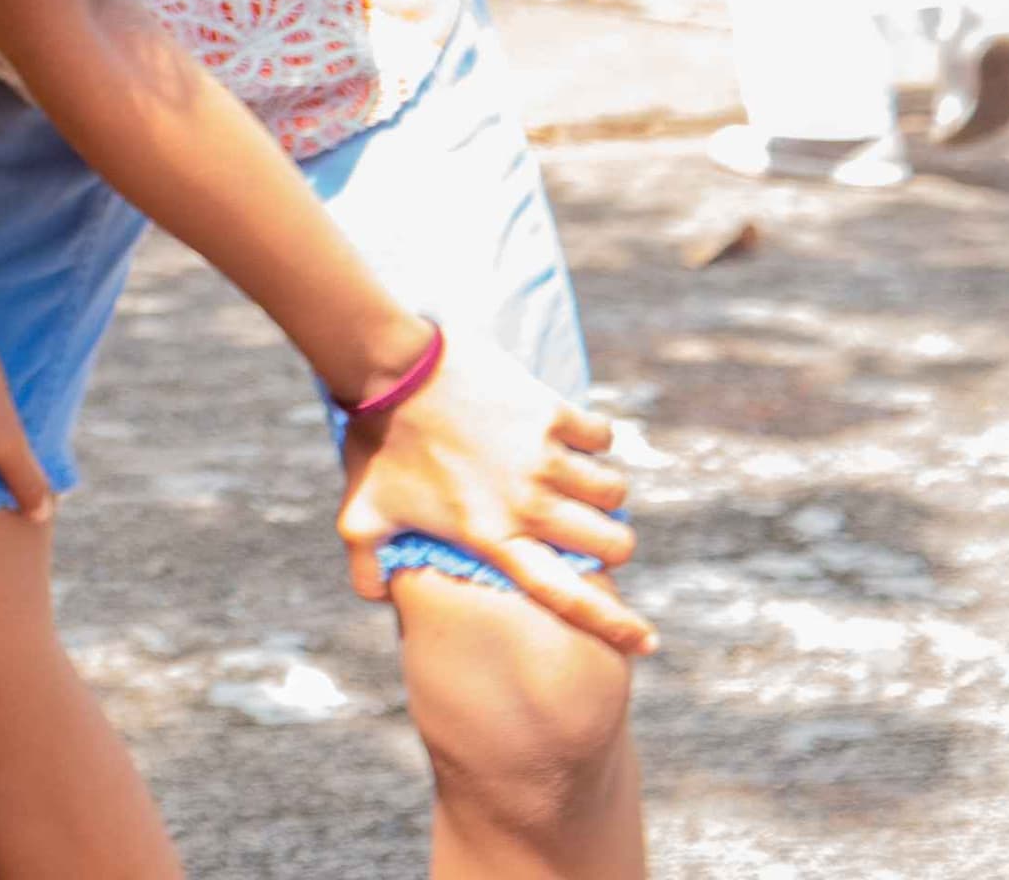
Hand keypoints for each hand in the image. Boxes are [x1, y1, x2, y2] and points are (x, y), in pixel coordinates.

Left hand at [336, 335, 654, 655]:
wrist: (386, 367)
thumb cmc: (374, 444)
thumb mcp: (359, 517)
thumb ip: (367, 567)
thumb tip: (377, 599)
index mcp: (492, 538)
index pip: (567, 596)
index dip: (614, 625)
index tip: (649, 641)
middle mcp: (529, 506)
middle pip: (613, 545)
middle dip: (608, 543)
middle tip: (582, 527)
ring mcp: (545, 459)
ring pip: (614, 493)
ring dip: (600, 490)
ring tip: (567, 478)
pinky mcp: (552, 413)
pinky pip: (603, 437)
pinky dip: (594, 439)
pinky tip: (564, 434)